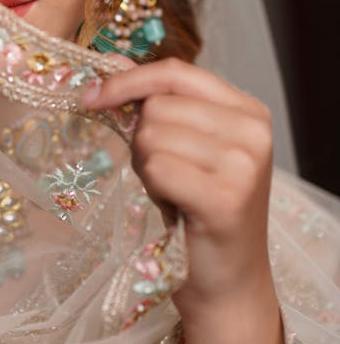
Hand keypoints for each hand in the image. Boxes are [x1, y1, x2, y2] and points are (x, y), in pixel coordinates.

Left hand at [84, 57, 284, 343]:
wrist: (226, 283)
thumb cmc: (198, 212)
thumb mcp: (182, 146)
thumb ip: (155, 101)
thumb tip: (109, 60)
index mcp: (247, 109)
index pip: (175, 71)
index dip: (127, 80)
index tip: (90, 96)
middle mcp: (253, 130)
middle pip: (157, 106)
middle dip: (144, 140)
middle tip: (167, 175)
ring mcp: (244, 163)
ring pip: (152, 136)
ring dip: (148, 167)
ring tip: (174, 193)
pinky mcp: (226, 196)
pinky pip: (156, 168)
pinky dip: (153, 189)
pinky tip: (174, 208)